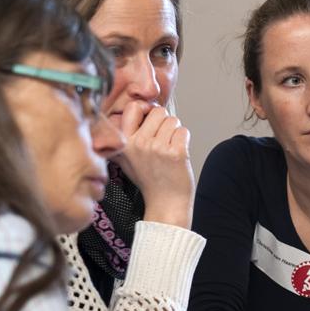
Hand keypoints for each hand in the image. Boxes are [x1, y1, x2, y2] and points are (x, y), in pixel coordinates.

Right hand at [114, 101, 194, 228]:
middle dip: (164, 122)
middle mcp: (139, 144)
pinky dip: (184, 140)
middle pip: (158, 112)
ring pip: (173, 120)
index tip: (150, 118)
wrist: (166, 203)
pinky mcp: (176, 153)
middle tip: (162, 141)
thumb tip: (141, 107)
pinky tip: (177, 154)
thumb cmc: (150, 181)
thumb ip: (128, 134)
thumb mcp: (127, 159)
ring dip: (175, 132)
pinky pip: (184, 131)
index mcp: (125, 143)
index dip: (145, 109)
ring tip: (169, 149)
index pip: (134, 108)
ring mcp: (158, 148)